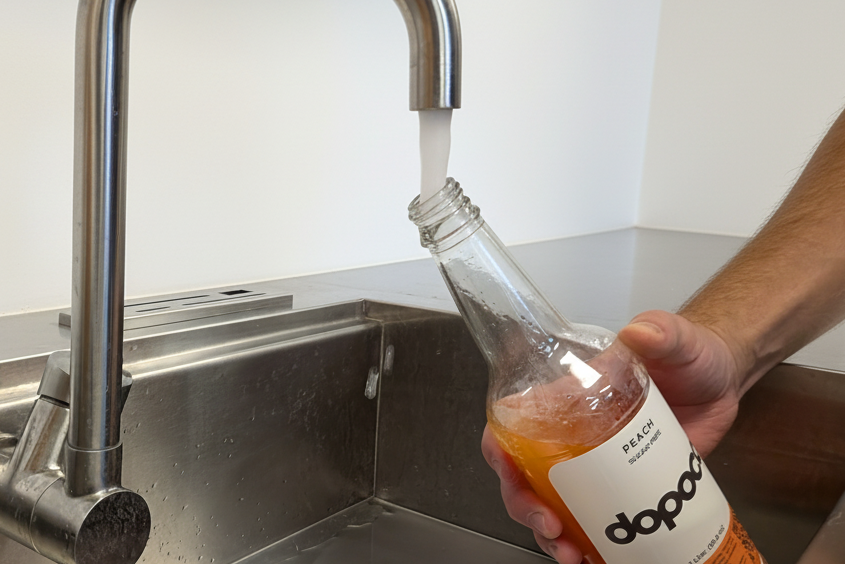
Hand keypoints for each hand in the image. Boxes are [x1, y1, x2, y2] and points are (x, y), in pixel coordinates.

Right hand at [481, 310, 742, 562]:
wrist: (721, 384)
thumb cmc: (688, 355)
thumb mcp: (675, 338)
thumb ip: (660, 330)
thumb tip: (640, 332)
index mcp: (568, 397)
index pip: (514, 421)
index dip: (499, 449)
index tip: (508, 471)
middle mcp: (573, 435)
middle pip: (525, 475)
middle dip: (526, 506)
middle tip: (550, 527)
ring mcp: (596, 467)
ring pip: (553, 505)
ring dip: (551, 536)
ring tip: (570, 554)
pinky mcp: (623, 489)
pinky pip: (593, 521)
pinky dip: (587, 545)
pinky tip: (594, 559)